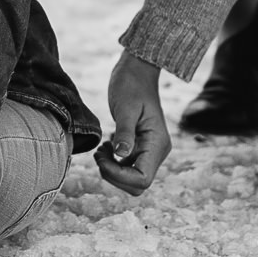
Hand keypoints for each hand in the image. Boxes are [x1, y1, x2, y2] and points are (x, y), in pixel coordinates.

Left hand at [95, 51, 170, 195]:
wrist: (137, 71)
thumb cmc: (131, 85)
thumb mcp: (125, 108)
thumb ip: (124, 133)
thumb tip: (122, 155)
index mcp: (158, 144)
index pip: (142, 179)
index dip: (119, 176)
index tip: (102, 158)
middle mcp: (158, 151)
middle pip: (137, 185)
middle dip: (114, 175)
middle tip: (99, 154)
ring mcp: (150, 151)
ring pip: (131, 179)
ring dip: (112, 170)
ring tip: (100, 149)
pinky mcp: (141, 148)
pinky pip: (128, 167)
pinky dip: (114, 163)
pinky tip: (106, 146)